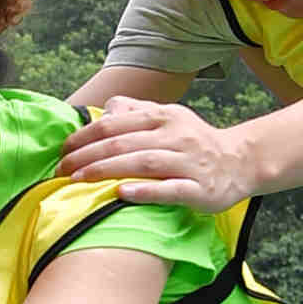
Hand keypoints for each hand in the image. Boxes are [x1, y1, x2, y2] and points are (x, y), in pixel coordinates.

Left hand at [59, 95, 261, 204]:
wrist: (241, 162)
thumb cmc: (196, 142)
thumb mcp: (169, 118)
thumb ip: (137, 112)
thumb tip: (104, 111)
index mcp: (164, 117)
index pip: (116, 123)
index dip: (85, 136)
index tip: (63, 150)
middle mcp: (176, 136)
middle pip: (124, 142)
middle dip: (87, 155)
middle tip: (61, 169)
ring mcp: (189, 163)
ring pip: (143, 163)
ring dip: (107, 170)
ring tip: (79, 180)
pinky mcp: (200, 189)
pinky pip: (170, 189)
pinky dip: (145, 190)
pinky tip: (121, 193)